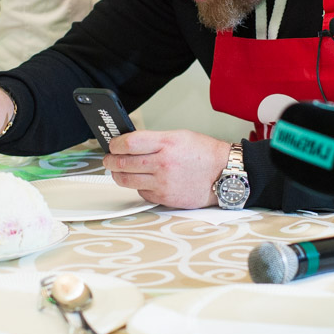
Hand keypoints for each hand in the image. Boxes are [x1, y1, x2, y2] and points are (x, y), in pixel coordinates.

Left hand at [102, 130, 230, 207]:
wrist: (225, 174)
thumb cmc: (205, 154)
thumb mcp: (180, 136)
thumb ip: (155, 140)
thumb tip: (131, 143)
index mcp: (167, 143)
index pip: (129, 143)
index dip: (115, 144)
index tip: (112, 144)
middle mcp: (163, 163)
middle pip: (123, 162)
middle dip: (110, 160)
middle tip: (108, 159)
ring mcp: (163, 182)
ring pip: (127, 180)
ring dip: (118, 175)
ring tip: (117, 171)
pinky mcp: (165, 198)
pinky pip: (141, 192)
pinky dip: (138, 187)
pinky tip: (141, 181)